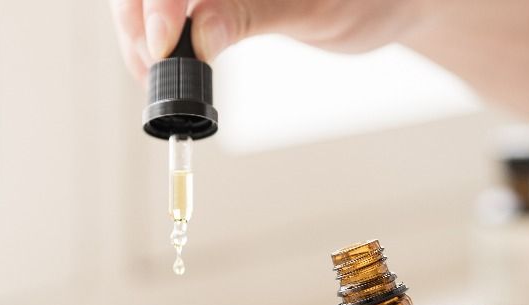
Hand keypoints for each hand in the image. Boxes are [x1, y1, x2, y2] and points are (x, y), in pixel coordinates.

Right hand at [110, 0, 421, 79]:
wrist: (391, 1)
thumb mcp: (315, 9)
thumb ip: (252, 14)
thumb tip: (198, 34)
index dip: (159, 1)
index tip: (163, 41)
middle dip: (137, 16)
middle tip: (150, 67)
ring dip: (138, 27)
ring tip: (152, 73)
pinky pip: (169, 4)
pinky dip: (153, 31)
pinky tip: (159, 62)